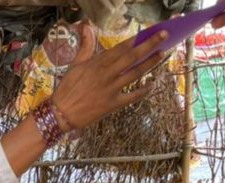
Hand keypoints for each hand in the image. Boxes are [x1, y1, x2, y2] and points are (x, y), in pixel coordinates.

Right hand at [50, 23, 170, 130]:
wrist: (61, 114)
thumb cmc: (67, 89)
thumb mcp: (74, 64)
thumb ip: (85, 46)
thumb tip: (86, 26)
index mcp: (97, 64)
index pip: (121, 48)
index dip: (136, 39)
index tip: (149, 32)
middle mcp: (106, 75)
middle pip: (132, 57)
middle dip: (149, 45)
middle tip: (164, 36)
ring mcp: (111, 89)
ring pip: (135, 74)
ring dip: (150, 63)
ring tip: (162, 54)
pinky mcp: (112, 104)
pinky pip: (132, 96)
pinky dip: (143, 91)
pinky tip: (152, 85)